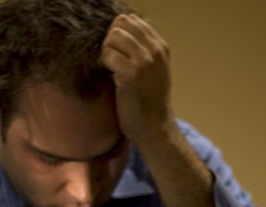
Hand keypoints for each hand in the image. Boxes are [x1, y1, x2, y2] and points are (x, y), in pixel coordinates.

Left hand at [101, 13, 172, 146]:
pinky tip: (111, 77)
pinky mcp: (132, 74)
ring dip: (107, 50)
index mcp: (161, 47)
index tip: (117, 51)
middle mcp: (155, 51)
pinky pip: (108, 55)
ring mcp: (145, 61)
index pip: (132, 20)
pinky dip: (104, 64)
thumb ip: (142, 50)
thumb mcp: (153, 70)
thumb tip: (117, 31)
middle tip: (112, 60)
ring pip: (114, 36)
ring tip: (112, 68)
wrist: (155, 128)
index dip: (118, 32)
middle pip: (121, 23)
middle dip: (111, 39)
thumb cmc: (148, 101)